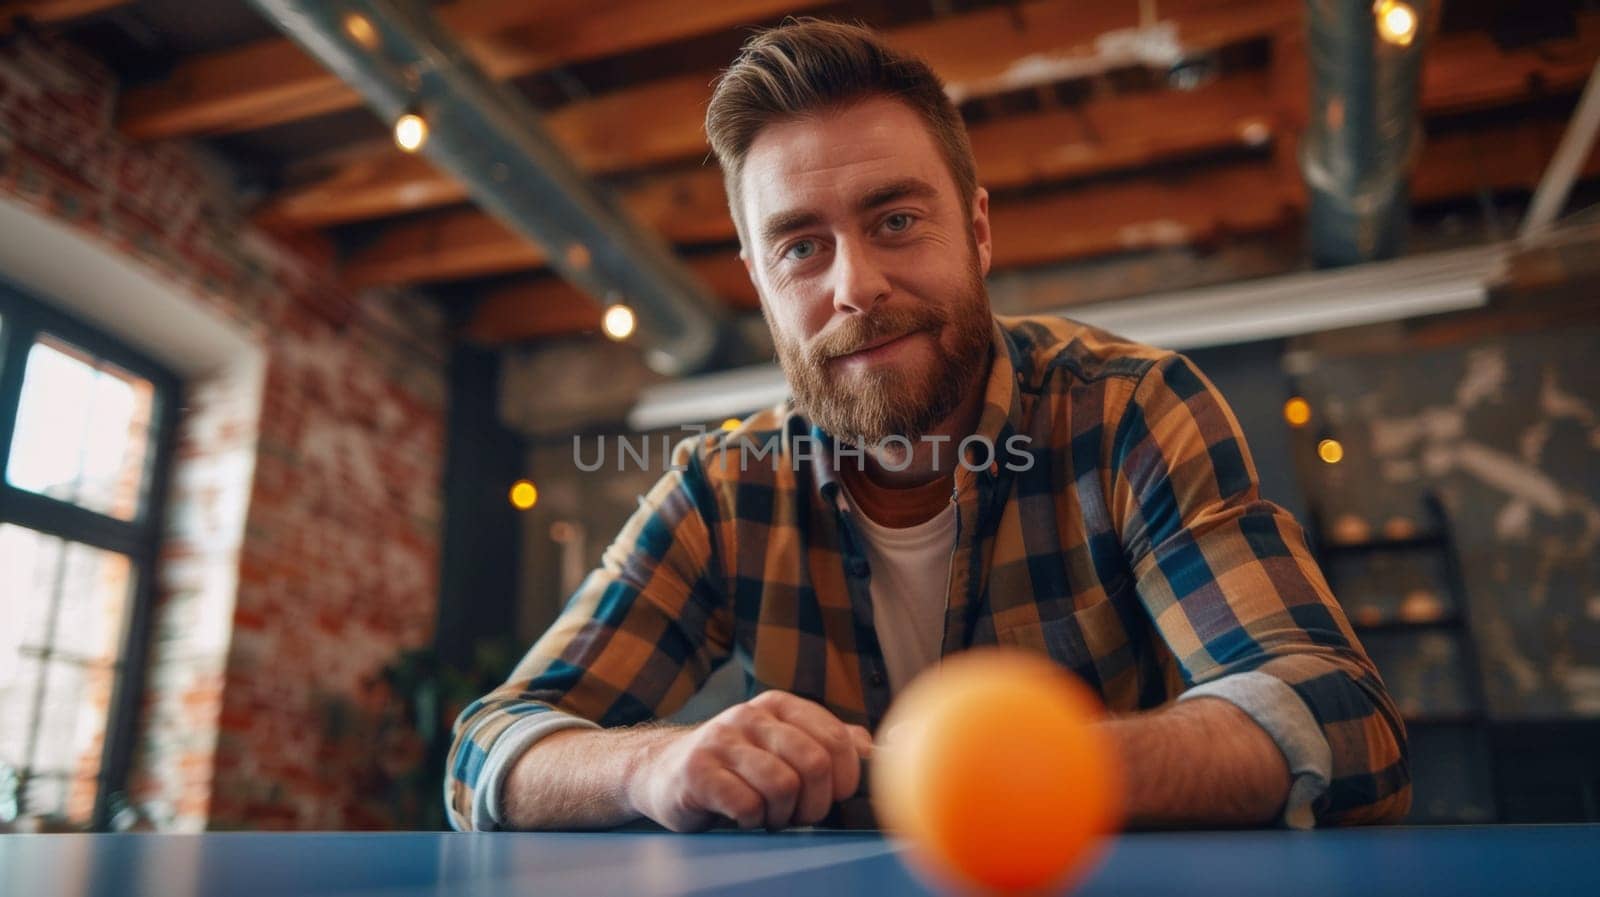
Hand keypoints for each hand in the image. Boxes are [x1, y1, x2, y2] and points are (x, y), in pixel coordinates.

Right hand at [626, 691, 872, 831]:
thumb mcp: (780, 743)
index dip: (846, 777)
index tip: (834, 795)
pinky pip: (747, 805)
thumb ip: (826, 742)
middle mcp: (750, 715)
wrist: (662, 771)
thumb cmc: (735, 765)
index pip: (836, 738)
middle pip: (815, 763)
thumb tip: (873, 748)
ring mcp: (722, 740)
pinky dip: (752, 821)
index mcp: (779, 705)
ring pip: (783, 786)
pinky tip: (741, 816)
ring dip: (782, 815)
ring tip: (768, 815)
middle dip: (816, 802)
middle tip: (800, 814)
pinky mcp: (697, 771)